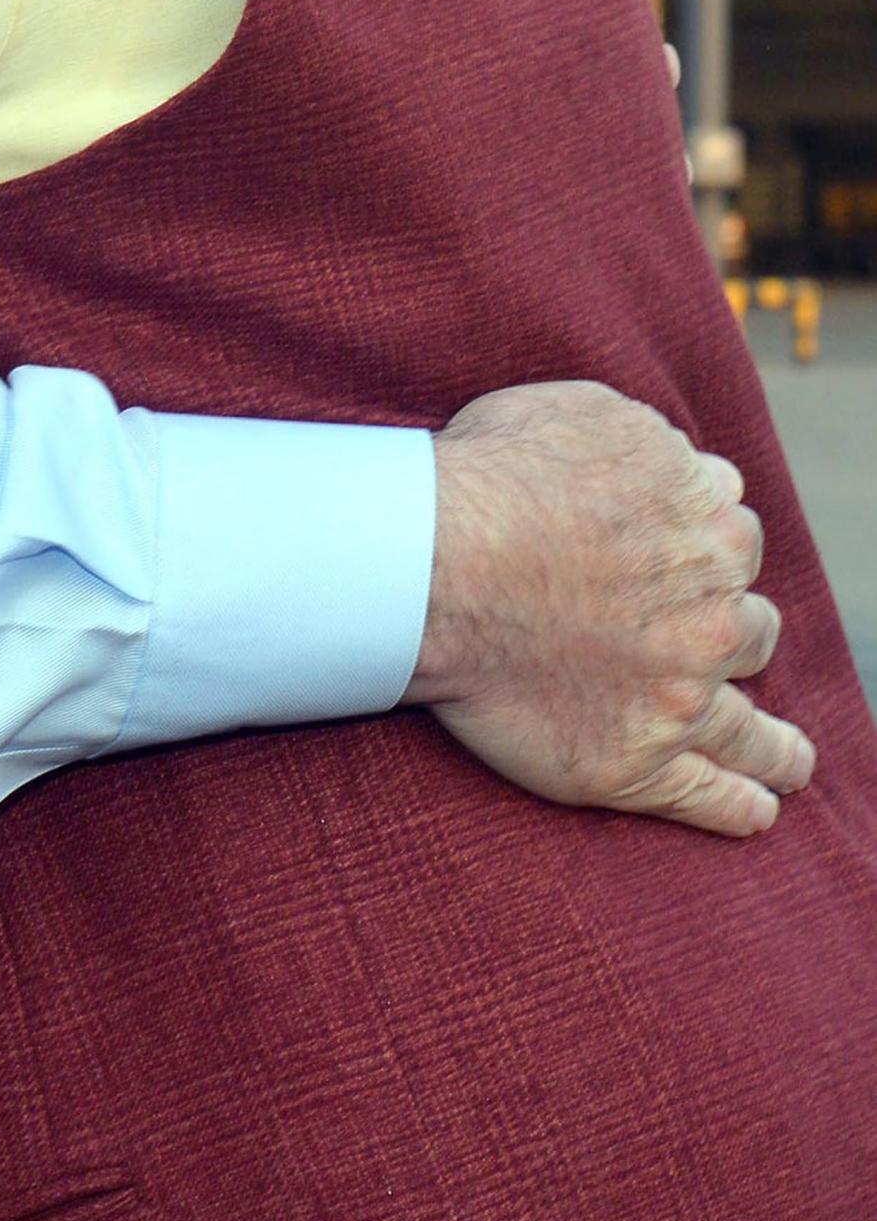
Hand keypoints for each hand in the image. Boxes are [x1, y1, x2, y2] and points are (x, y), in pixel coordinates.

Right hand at [405, 380, 812, 837]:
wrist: (430, 563)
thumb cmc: (490, 477)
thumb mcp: (586, 412)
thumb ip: (654, 442)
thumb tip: (693, 468)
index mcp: (708, 525)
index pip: (729, 533)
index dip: (698, 541)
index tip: (672, 556)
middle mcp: (712, 615)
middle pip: (749, 627)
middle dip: (732, 631)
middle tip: (710, 646)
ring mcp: (682, 695)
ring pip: (752, 727)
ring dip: (774, 744)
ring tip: (788, 761)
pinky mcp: (638, 763)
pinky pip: (710, 796)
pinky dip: (739, 805)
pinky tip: (755, 808)